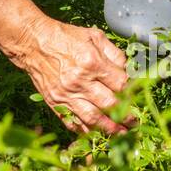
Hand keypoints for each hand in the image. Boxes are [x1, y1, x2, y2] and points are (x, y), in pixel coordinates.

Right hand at [15, 15, 136, 135]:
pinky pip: (72, 122)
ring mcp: (66, 94)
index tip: (138, 98)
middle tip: (135, 122)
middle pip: (110, 105)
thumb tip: (129, 70)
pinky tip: (96, 133)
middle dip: (126, 116)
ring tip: (121, 134)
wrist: (33, 42)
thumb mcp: (93, 36)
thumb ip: (114, 53)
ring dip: (110, 129)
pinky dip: (85, 131)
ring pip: (93, 119)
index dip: (133, 93)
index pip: (120, 84)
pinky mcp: (55, 102)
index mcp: (92, 62)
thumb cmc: (65, 37)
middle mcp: (79, 81)